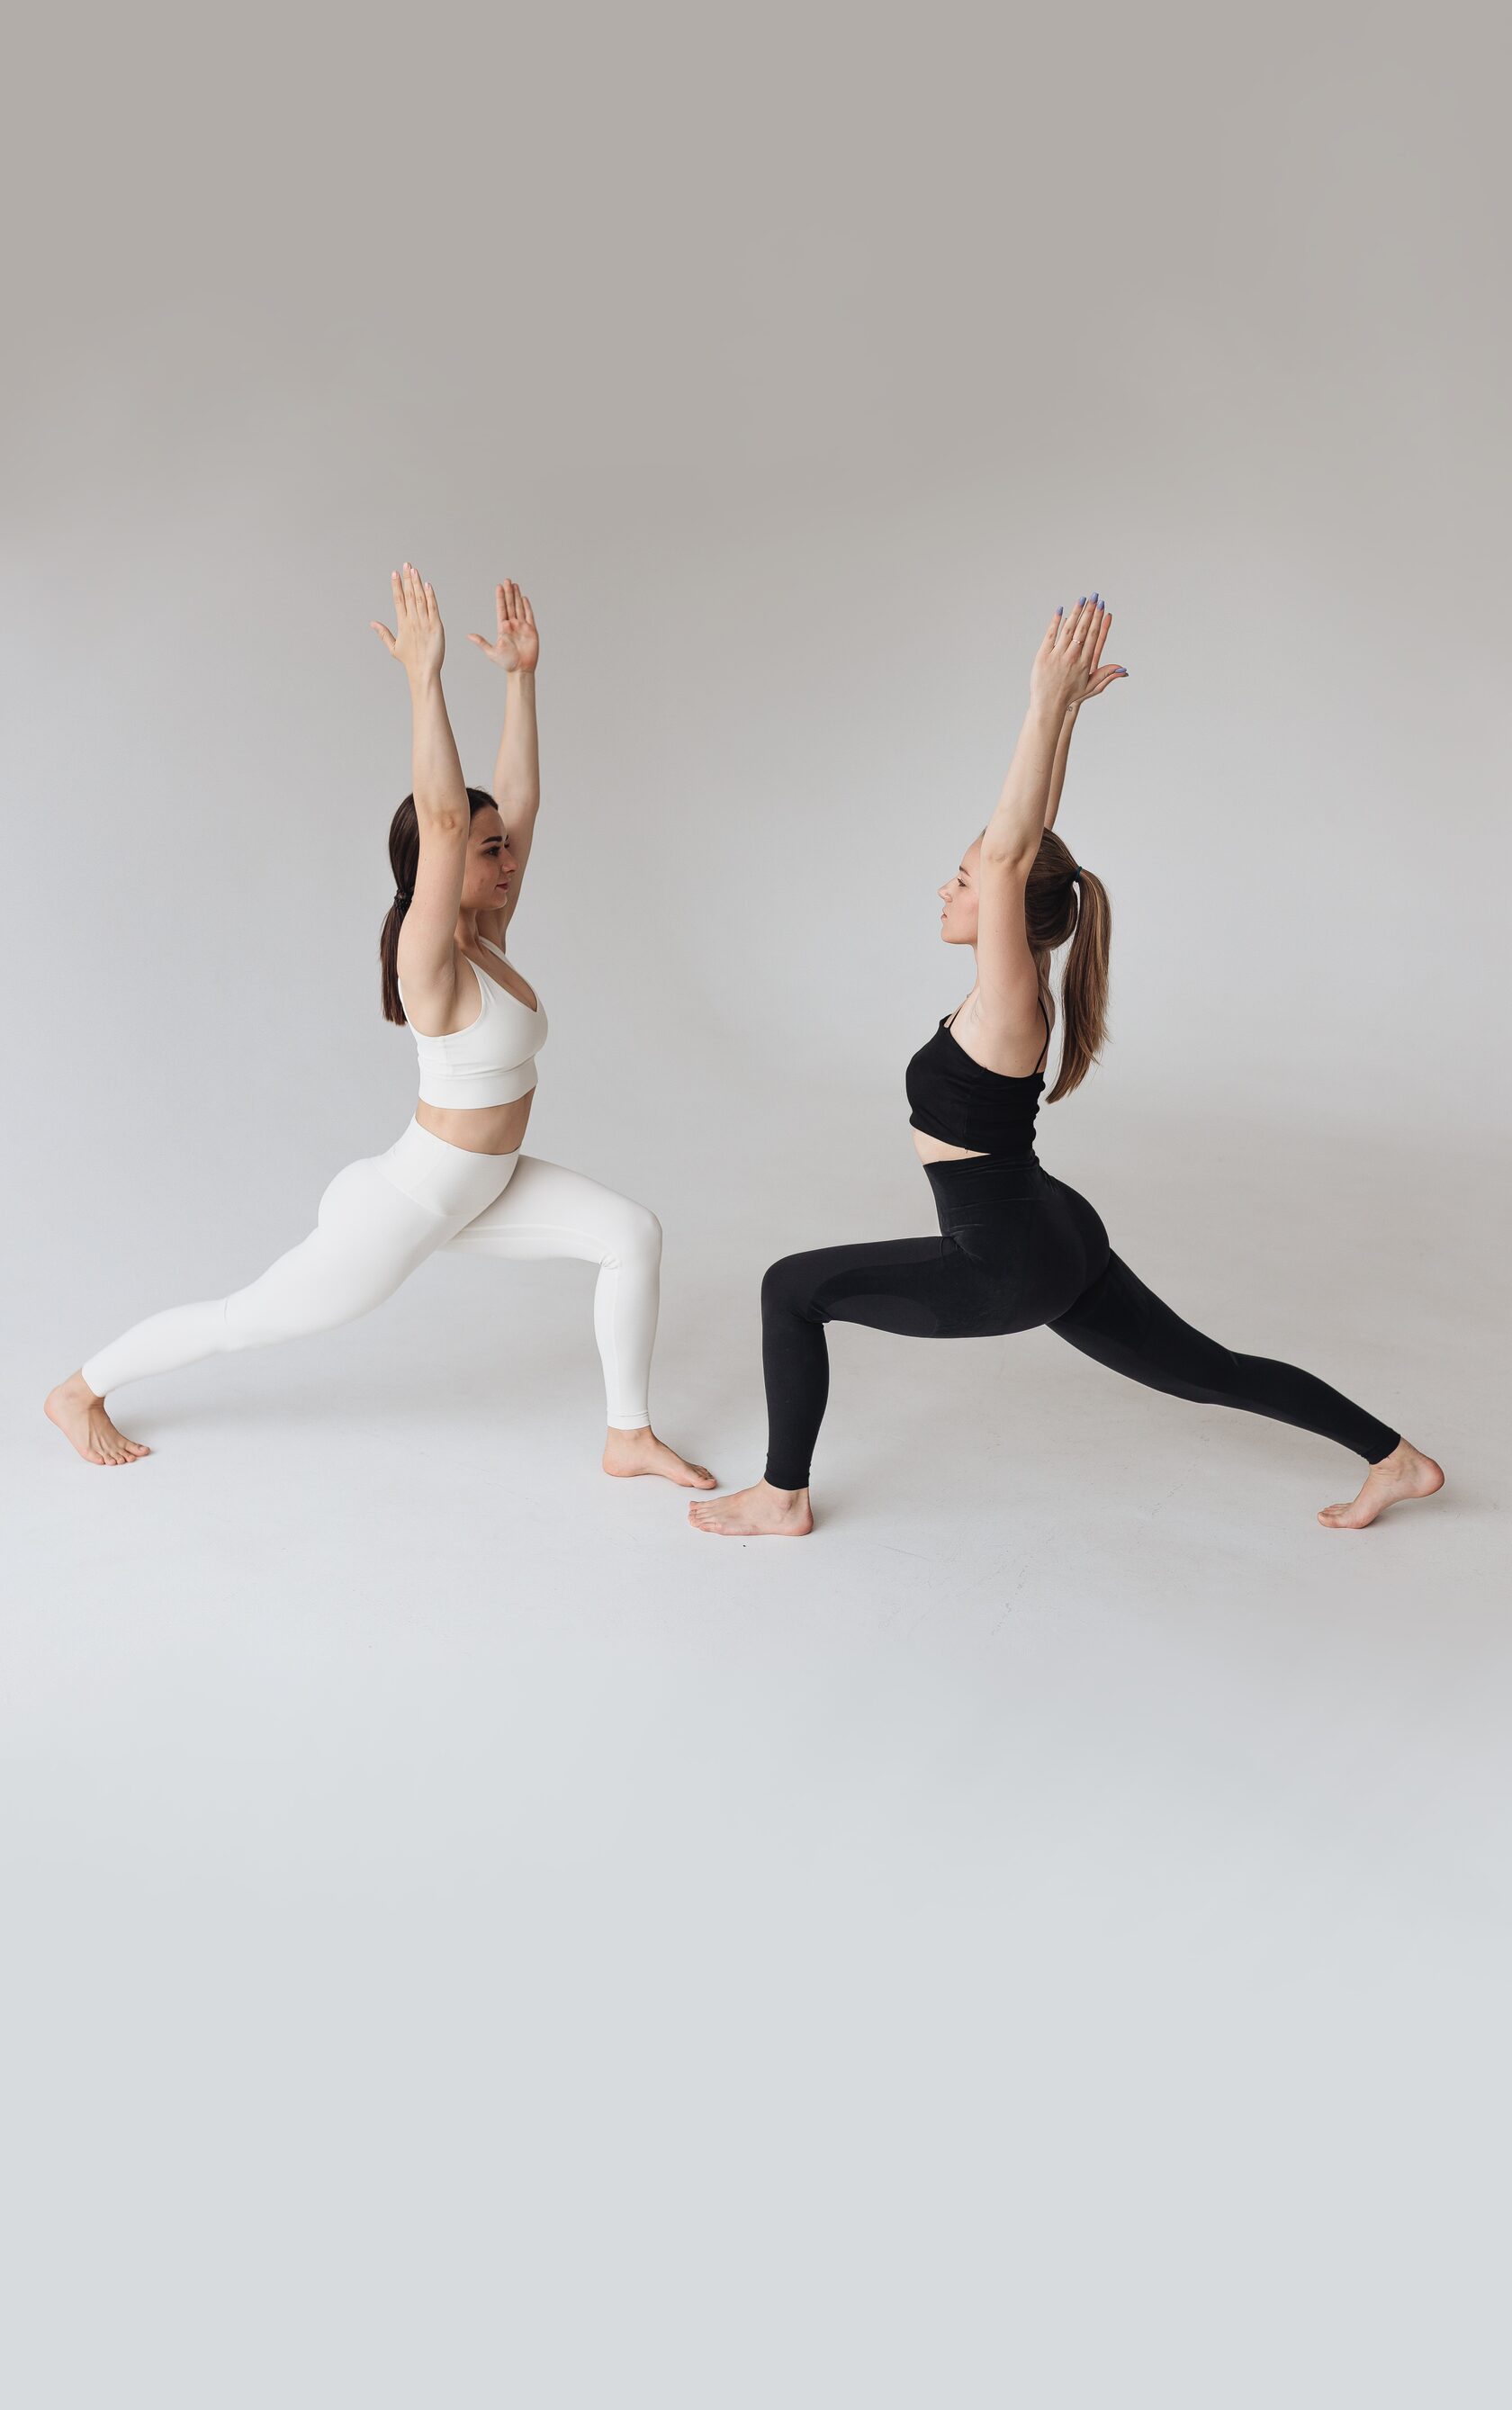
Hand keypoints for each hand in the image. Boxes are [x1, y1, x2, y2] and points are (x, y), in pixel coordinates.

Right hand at [370, 562, 444, 677]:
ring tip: (414, 570)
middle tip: (406, 564)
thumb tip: (372, 623)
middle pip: (409, 595)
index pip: (398, 600)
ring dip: (417, 583)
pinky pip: (433, 608)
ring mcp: (424, 622)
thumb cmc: (410, 660)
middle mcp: (413, 621)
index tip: (394, 573)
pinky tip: (428, 585)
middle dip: (407, 579)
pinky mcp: (436, 626)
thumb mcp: (393, 647)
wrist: (424, 671)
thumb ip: (383, 633)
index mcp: (402, 624)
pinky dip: (430, 596)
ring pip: (420, 599)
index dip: (396, 585)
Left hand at [467, 579, 539, 670]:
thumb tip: (468, 635)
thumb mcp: (491, 652)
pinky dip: (527, 607)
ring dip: (517, 596)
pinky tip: (524, 598)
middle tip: (507, 580)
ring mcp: (522, 627)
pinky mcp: (532, 631)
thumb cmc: (506, 663)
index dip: (500, 597)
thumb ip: (481, 642)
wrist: (520, 670)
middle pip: (510, 605)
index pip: (501, 609)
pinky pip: (529, 616)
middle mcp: (512, 625)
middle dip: (508, 592)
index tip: (499, 586)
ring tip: (515, 585)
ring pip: (519, 607)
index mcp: (502, 628)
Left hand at [1029, 597, 1126, 718]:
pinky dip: (1055, 622)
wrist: (1049, 704)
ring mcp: (1057, 655)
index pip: (1093, 636)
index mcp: (1085, 662)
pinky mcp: (1043, 655)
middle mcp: (1072, 656)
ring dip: (1075, 612)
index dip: (1098, 620)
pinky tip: (1061, 610)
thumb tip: (1124, 670)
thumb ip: (1107, 675)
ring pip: (1068, 629)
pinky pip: (1051, 635)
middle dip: (1090, 611)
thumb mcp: (1092, 687)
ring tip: (1081, 599)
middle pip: (1083, 629)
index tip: (1102, 607)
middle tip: (1094, 596)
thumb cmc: (1071, 696)